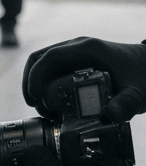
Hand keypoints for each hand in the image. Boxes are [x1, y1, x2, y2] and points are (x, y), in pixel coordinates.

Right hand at [23, 37, 145, 120]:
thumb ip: (126, 104)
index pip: (50, 56)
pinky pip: (50, 73)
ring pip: (42, 67)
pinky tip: (53, 107)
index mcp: (87, 49)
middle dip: (31, 84)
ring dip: (36, 88)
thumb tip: (109, 116)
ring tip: (45, 110)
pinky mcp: (73, 65)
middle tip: (36, 107)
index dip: (36, 76)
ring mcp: (73, 56)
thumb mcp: (137, 93)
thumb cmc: (143, 76)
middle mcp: (76, 49)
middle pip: (39, 60)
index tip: (36, 97)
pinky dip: (45, 89)